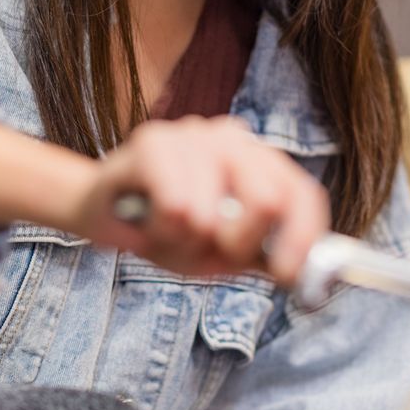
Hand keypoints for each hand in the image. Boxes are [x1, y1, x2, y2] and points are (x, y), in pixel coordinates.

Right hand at [66, 116, 329, 282]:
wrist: (103, 212)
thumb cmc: (168, 230)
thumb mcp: (220, 251)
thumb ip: (259, 253)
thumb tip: (307, 274)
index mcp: (260, 161)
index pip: (301, 194)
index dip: (302, 238)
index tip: (286, 275)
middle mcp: (234, 139)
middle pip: (267, 200)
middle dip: (236, 244)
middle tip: (206, 246)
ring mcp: (194, 134)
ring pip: (212, 215)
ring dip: (184, 241)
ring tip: (167, 229)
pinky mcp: (154, 140)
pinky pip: (175, 208)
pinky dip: (161, 231)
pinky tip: (149, 218)